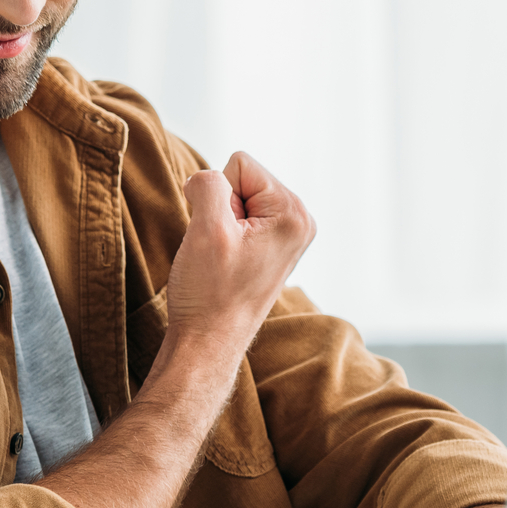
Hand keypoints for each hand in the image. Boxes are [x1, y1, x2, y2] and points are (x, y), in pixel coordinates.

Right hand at [164, 152, 316, 354]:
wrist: (208, 343)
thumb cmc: (210, 294)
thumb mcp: (206, 229)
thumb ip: (209, 183)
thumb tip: (206, 179)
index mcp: (294, 213)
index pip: (239, 164)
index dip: (219, 197)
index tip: (222, 237)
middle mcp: (300, 221)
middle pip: (241, 179)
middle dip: (221, 209)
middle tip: (222, 250)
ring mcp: (288, 235)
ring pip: (236, 199)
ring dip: (220, 224)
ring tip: (224, 259)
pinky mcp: (272, 247)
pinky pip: (238, 218)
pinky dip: (225, 236)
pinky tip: (228, 263)